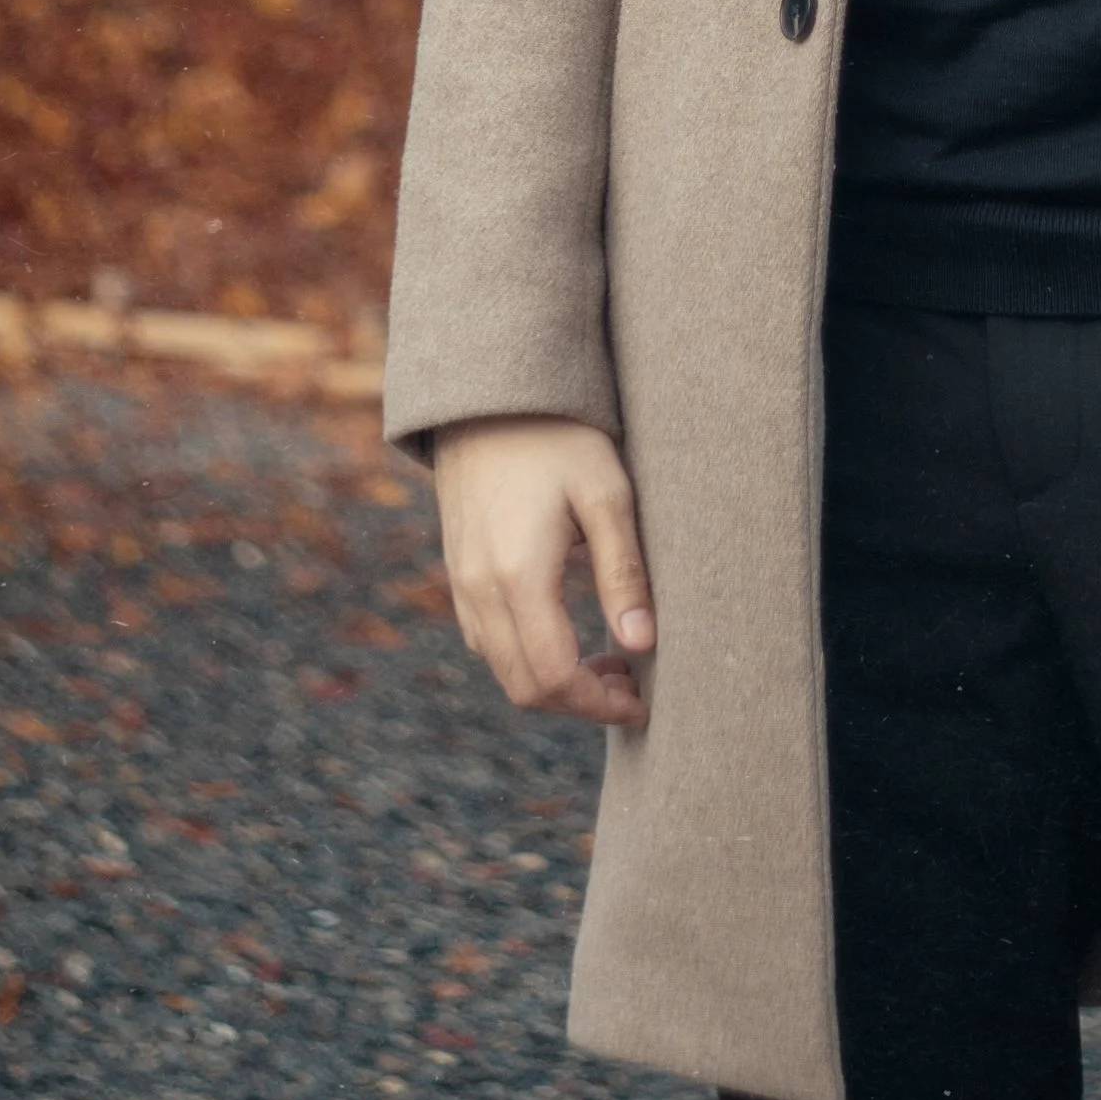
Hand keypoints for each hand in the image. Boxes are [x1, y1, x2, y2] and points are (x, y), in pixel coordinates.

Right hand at [433, 417, 654, 728]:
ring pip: (502, 669)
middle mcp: (479, 590)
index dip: (598, 703)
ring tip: (609, 657)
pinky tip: (567, 632)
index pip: (553, 676)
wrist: (489, 396)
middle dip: (580, 701)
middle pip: (524, 687)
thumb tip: (642, 645)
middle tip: (630, 682)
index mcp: (518, 576)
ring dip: (553, 681)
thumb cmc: (558, 437)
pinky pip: (487, 641)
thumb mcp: (606, 494)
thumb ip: (623, 573)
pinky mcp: (458, 573)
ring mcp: (462, 584)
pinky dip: (527, 657)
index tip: (641, 700)